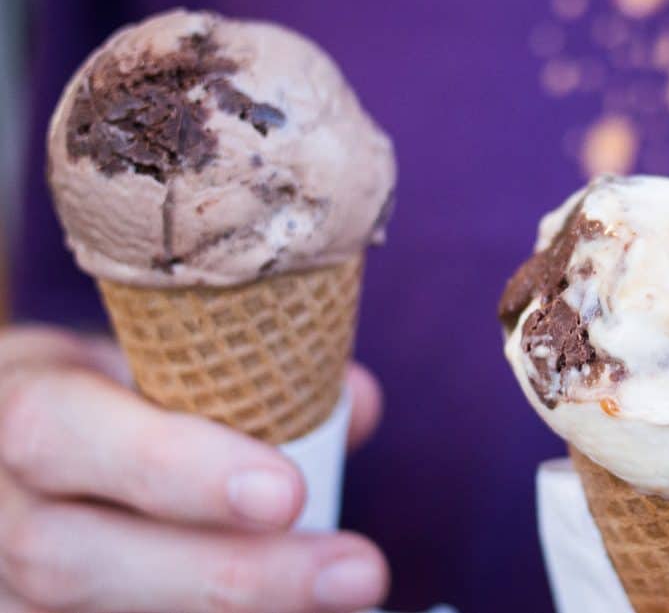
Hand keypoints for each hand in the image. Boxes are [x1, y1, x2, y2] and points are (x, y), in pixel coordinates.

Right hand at [0, 324, 387, 611]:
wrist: (16, 447)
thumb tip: (356, 404)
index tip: (287, 492)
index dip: (172, 467)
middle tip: (357, 571)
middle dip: (228, 574)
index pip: (62, 432)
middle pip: (74, 560)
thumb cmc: (106, 397)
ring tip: (343, 597)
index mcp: (22, 405)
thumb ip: (251, 378)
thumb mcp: (155, 358)